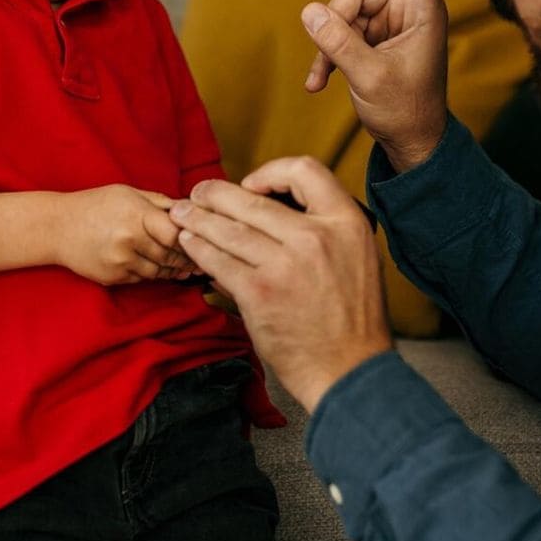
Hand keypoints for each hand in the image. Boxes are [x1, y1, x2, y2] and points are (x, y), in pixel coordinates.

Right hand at [58, 185, 195, 284]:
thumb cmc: (95, 205)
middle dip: (185, 258)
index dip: (189, 239)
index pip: (175, 234)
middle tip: (198, 259)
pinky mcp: (113, 278)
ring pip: (158, 272)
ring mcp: (120, 262)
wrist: (57, 227)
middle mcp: (129, 240)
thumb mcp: (128, 193)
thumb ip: (159, 203)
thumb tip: (189, 210)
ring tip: (183, 267)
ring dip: (172, 270)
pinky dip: (151, 274)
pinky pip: (141, 279)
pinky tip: (158, 268)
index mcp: (136, 215)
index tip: (196, 239)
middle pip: (170, 256)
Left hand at [170, 157, 392, 410]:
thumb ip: (322, 232)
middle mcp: (317, 237)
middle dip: (215, 194)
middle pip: (253, 200)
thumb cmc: (353, 318)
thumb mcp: (357, 258)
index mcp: (347, 223)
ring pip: (228, 229)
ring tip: (182, 215)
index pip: (306, 170)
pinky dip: (199, 250)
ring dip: (197, 219)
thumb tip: (265, 216)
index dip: (272, 172)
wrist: (352, 370)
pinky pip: (218, 261)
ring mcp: (286, 265)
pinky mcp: (259, 293)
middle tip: (198, 193)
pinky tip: (189, 245)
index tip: (252, 186)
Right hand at [302, 0, 450, 171]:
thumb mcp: (371, 78)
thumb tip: (309, 11)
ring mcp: (388, 23)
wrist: (412, 142)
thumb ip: (339, 44)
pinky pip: (337, 29)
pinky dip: (326, 54)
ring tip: (326, 77)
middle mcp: (407, 8)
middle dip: (338, 21)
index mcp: (423, 9)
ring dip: (328, 43)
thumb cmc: (407, 111)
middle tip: (331, 61)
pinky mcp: (371, 37)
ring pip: (342, 9)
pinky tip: (318, 83)